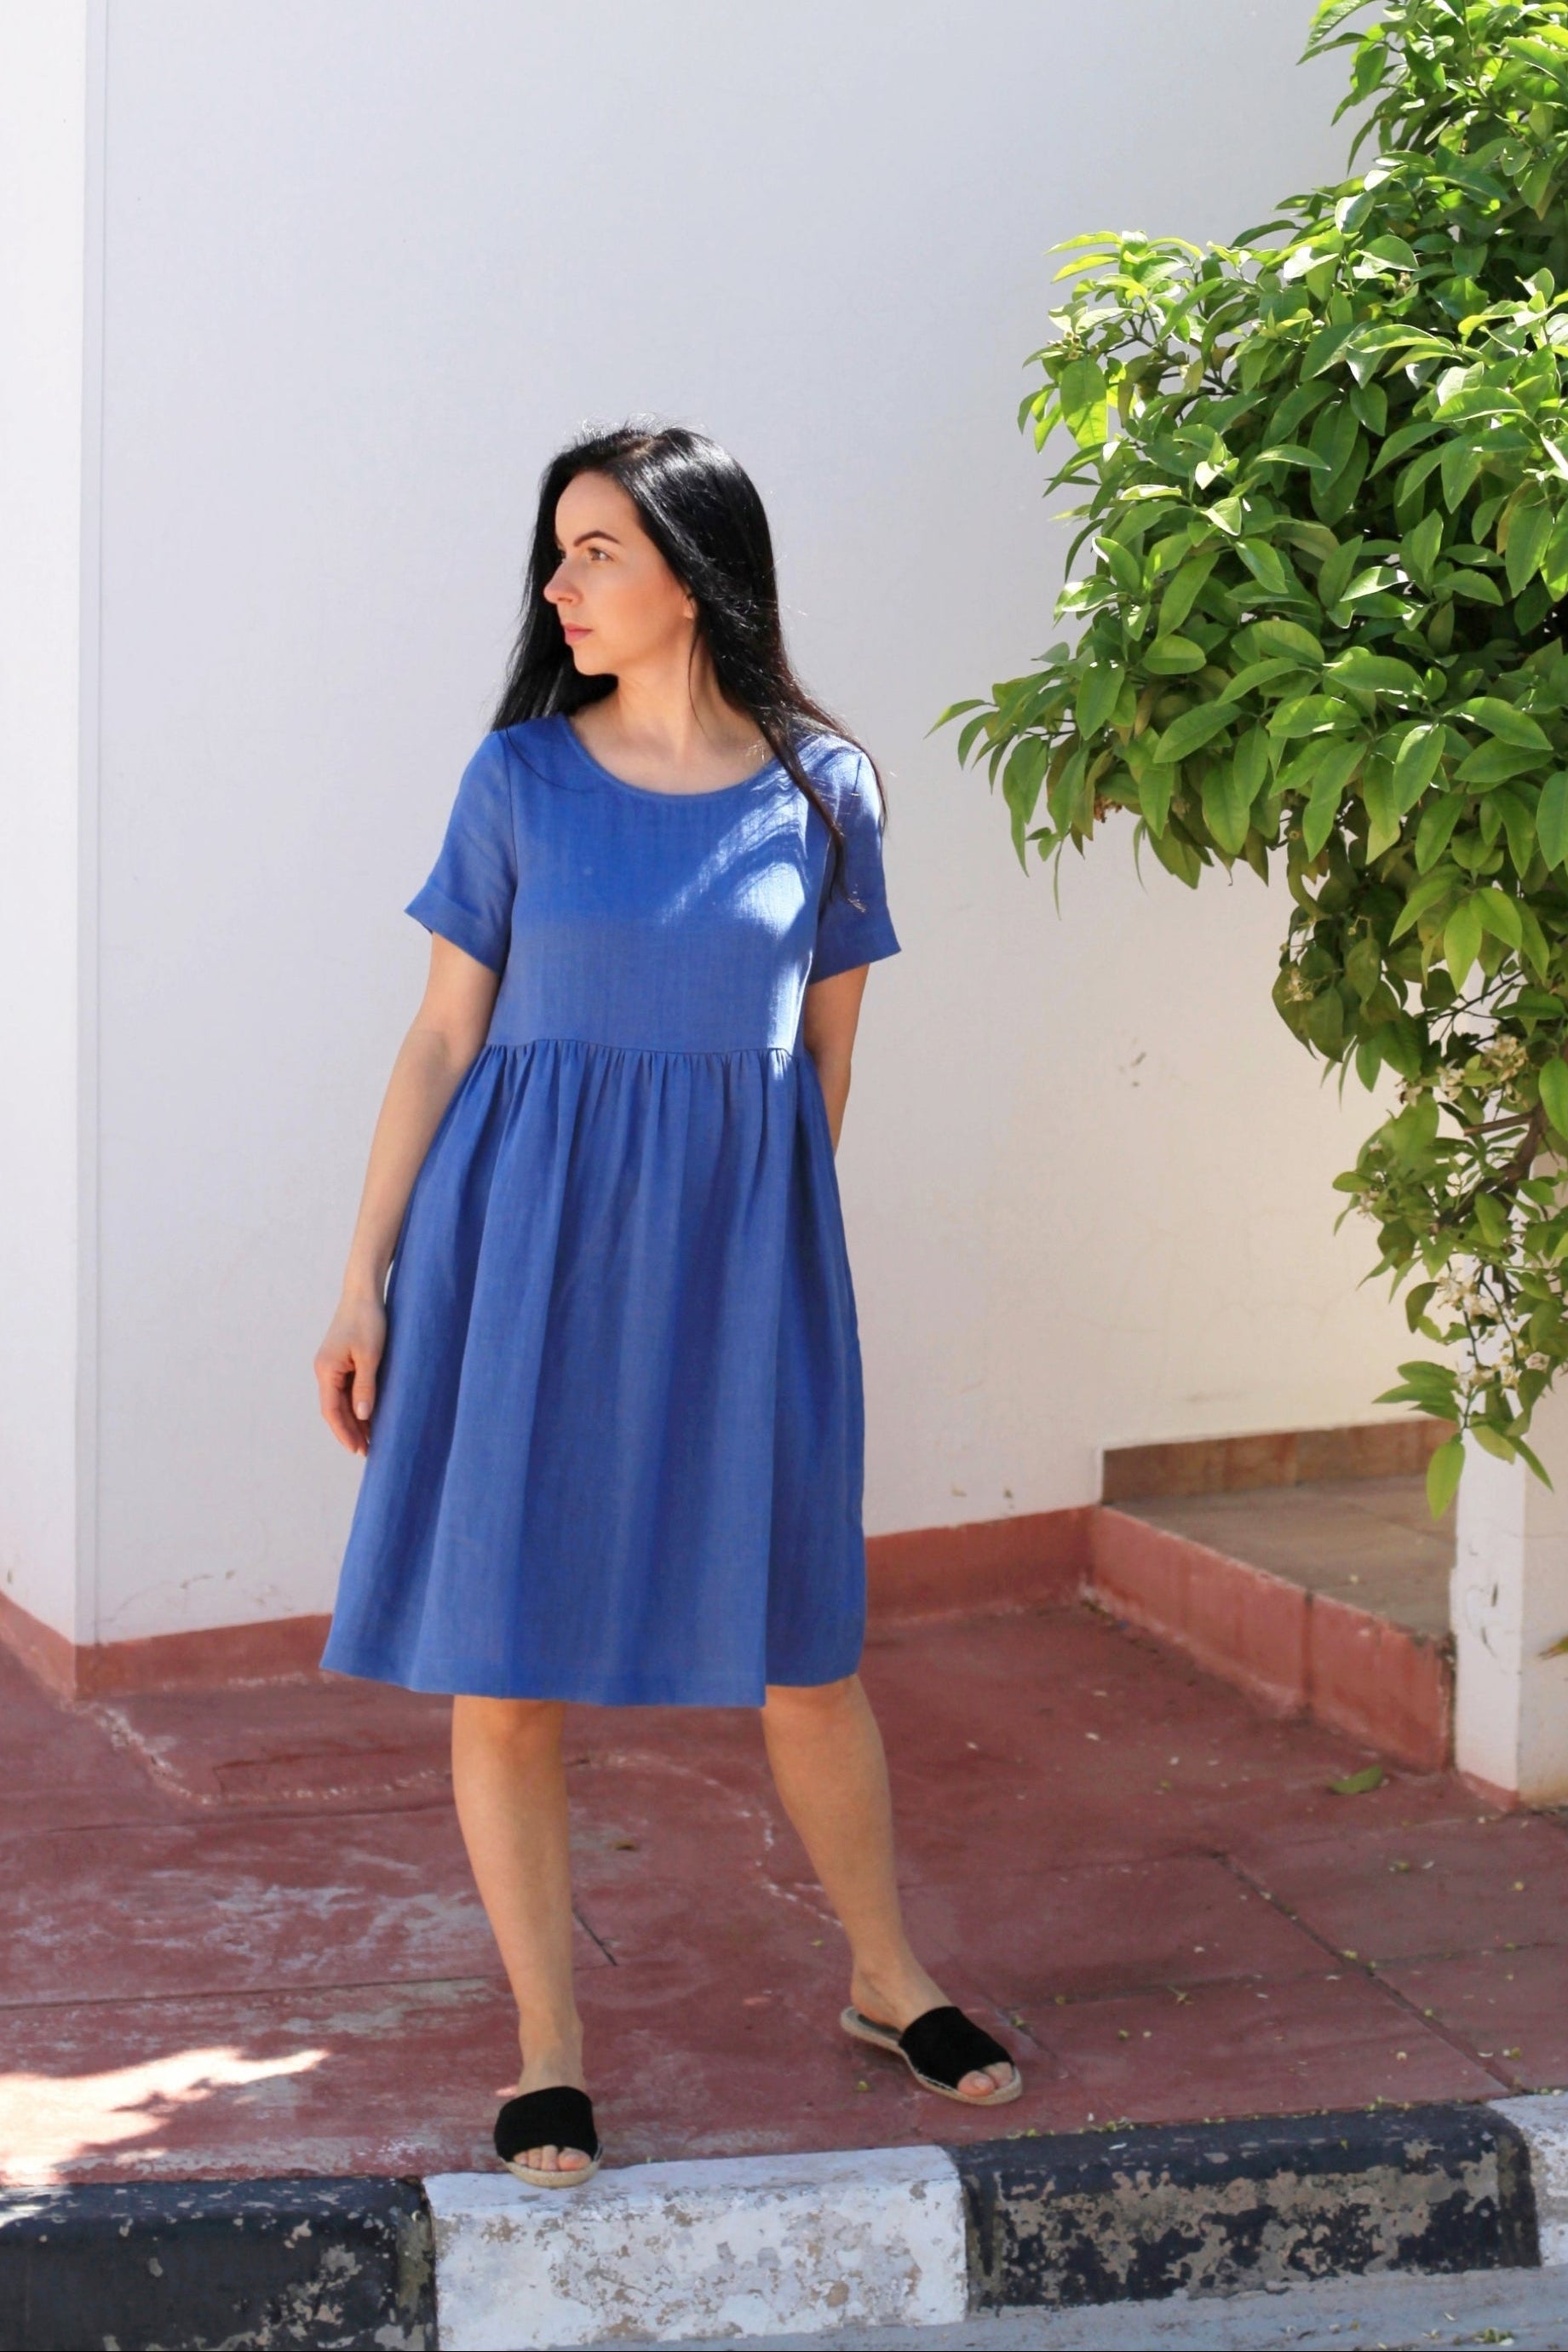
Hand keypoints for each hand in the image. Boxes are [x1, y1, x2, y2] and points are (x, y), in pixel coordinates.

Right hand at [314, 1293, 386, 1455]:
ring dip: (353, 1419)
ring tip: (369, 1439)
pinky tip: (369, 1415)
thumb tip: (362, 1417)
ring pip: (340, 1400)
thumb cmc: (368, 1320)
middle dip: (349, 1431)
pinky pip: (346, 1389)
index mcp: (326, 1370)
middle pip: (334, 1409)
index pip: (331, 1410)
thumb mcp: (371, 1356)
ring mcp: (331, 1365)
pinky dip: (356, 1404)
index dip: (344, 1432)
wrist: (363, 1293)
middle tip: (366, 1451)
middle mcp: (324, 1369)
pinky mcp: (340, 1360)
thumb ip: (365, 1388)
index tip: (357, 1449)